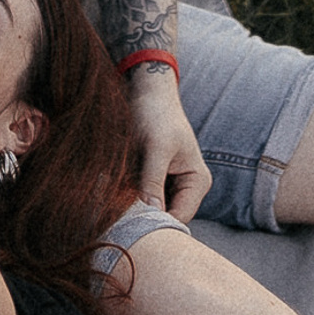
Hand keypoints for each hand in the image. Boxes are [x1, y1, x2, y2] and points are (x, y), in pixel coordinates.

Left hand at [127, 69, 210, 219]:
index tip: (132, 222)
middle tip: (120, 213)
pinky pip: (140, 198)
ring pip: (150, 209)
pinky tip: (115, 191)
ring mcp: (169, 185)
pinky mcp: (152, 180)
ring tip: (116, 198)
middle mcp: (186, 187)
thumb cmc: (156, 114)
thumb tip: (151, 214)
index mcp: (197, 181)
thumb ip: (153, 181)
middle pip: (165, 216)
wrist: (146, 92)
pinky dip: (129, 197)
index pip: (180, 217)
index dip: (157, 222)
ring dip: (134, 206)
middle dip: (144, 215)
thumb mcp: (156, 148)